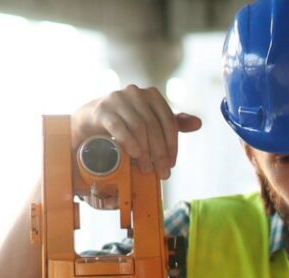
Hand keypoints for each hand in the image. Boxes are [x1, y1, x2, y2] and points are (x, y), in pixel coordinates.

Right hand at [71, 85, 202, 179]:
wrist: (90, 120)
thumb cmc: (125, 122)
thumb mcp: (150, 121)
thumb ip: (172, 122)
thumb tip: (198, 123)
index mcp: (151, 95)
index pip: (168, 122)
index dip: (172, 145)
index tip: (172, 164)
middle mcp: (135, 93)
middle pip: (154, 127)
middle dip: (160, 153)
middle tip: (162, 173)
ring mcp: (117, 99)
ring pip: (139, 128)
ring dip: (145, 152)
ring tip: (146, 169)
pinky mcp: (102, 110)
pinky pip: (119, 127)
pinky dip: (129, 142)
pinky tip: (134, 155)